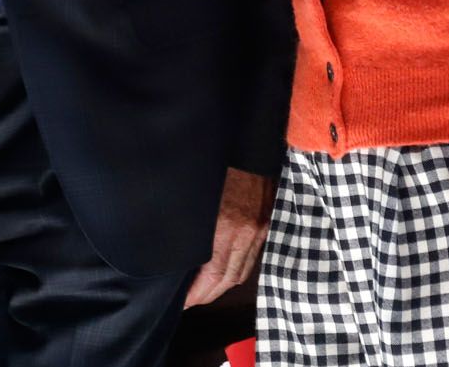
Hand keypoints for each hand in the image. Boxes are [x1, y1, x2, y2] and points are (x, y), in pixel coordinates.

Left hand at [184, 168, 274, 306]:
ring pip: (242, 271)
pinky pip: (253, 258)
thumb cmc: (222, 167)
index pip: (214, 275)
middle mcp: (247, 233)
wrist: (252, 147)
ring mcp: (259, 230)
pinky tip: (226, 272)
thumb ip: (196, 226)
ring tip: (206, 291)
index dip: (199, 293)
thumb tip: (182, 250)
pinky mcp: (266, 225)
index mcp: (228, 227)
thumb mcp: (201, 198)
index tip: (184, 301)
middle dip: (209, 295)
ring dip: (224, 285)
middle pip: (229, 279)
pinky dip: (239, 270)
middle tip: (191, 301)